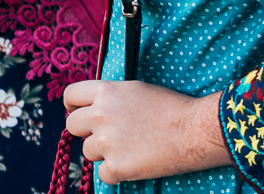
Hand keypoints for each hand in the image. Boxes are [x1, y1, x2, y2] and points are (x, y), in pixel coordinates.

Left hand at [63, 80, 230, 183]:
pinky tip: (133, 163)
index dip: (72, 106)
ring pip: (88, 151)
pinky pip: (103, 174)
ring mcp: (107, 142)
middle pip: (72, 126)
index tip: (78, 112)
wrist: (193, 131)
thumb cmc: (170, 108)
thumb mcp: (135, 90)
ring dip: (103, 153)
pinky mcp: (117, 167)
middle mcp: (100, 115)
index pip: (70, 95)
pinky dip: (116, 172)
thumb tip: (93, 107)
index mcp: (106, 92)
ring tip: (129, 148)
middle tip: (104, 135)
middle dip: (85, 132)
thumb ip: (110, 98)